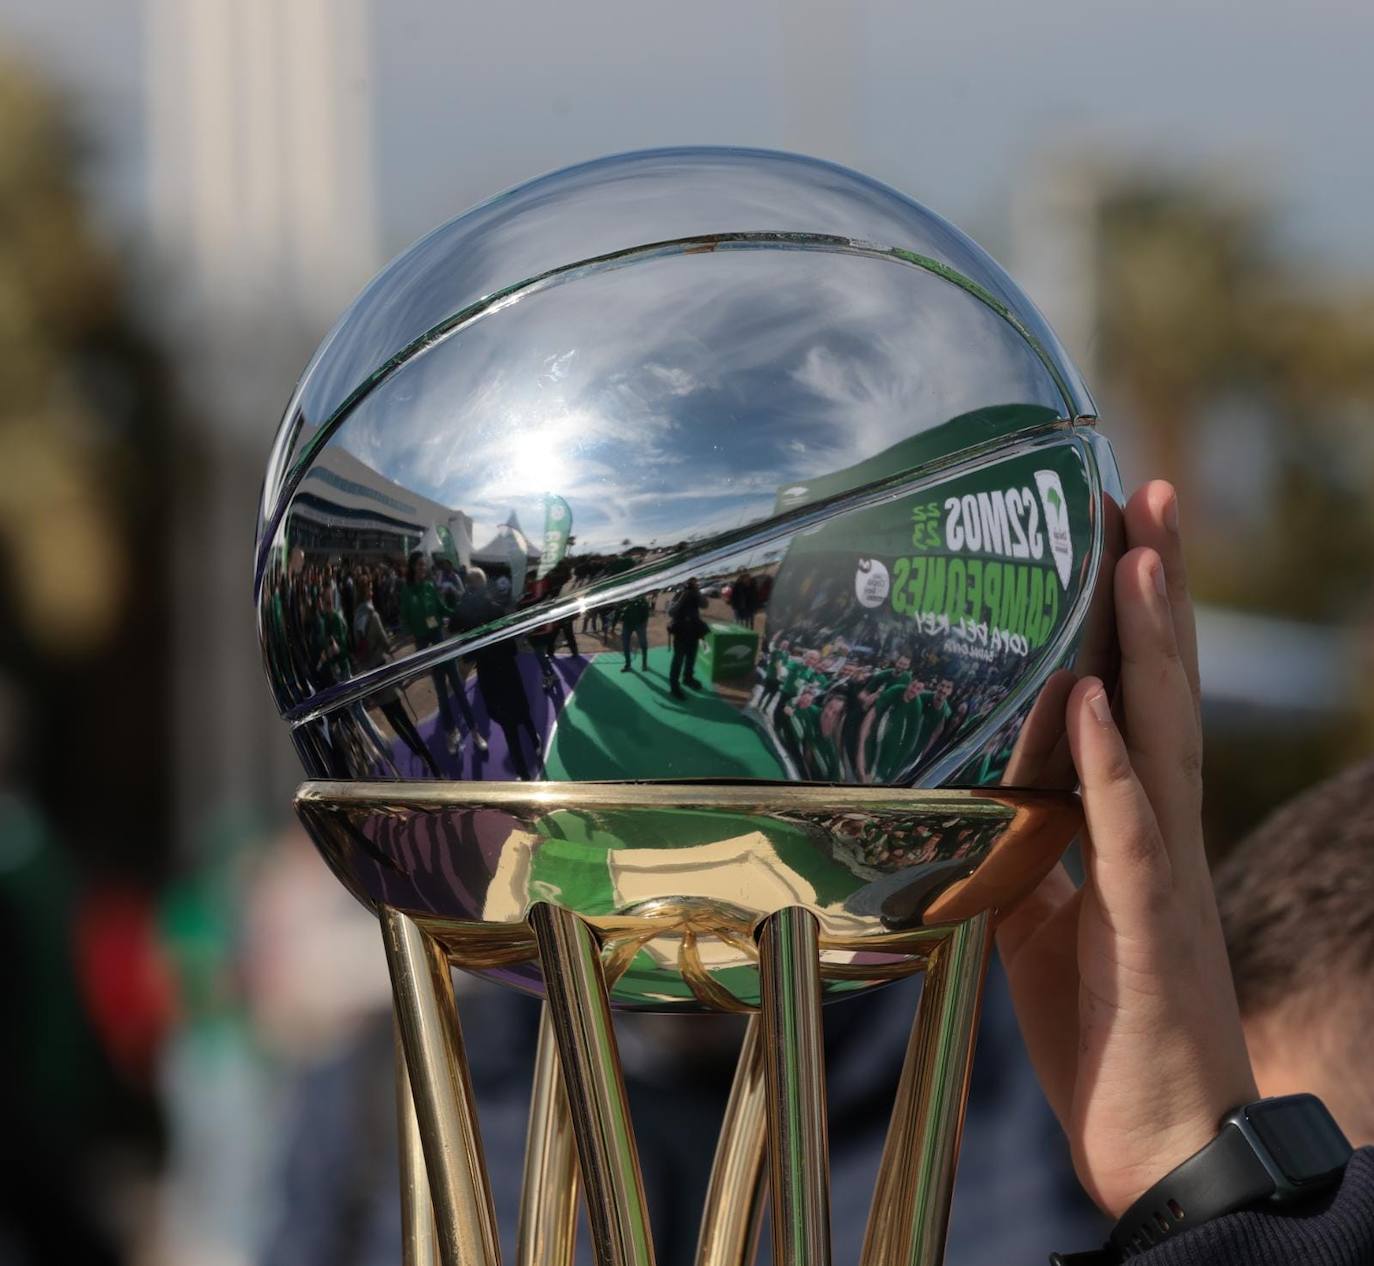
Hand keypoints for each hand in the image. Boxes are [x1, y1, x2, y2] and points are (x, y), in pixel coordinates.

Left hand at [997, 480, 1257, 1217]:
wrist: (1158, 1139)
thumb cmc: (1105, 1027)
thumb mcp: (1039, 920)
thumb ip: (1025, 851)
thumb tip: (982, 801)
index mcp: (1128, 823)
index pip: (1132, 693)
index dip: (1124, 613)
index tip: (1110, 531)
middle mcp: (1155, 827)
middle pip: (1159, 685)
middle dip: (1151, 589)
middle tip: (1143, 495)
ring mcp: (1160, 869)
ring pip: (1160, 733)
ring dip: (1147, 643)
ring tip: (1137, 554)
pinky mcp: (1149, 922)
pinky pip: (1128, 829)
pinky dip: (1111, 761)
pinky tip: (1097, 700)